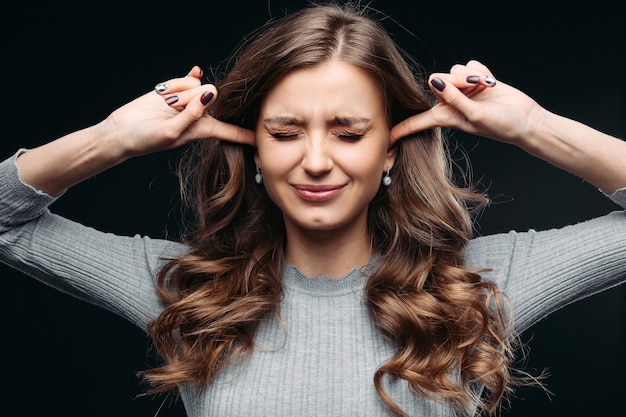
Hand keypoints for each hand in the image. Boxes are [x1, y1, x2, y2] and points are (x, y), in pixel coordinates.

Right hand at [104, 66, 254, 157]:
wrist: (122, 130)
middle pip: (213, 99)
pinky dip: (186, 77)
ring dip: (181, 91)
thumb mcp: (172, 132)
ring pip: (198, 86)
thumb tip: (210, 92)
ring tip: (166, 104)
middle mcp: (199, 115)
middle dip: (194, 99)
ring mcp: (188, 100)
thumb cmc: (146, 139)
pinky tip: (193, 71)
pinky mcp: (176, 88)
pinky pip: (189, 78)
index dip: (246, 134)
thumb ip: (192, 114)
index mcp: (202, 131)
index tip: (263, 138)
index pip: (229, 132)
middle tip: (172, 109)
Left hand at [390, 60, 543, 147]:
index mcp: (444, 117)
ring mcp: (462, 91)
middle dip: (455, 80)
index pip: (416, 123)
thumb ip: (455, 98)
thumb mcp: (475, 115)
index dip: (400, 130)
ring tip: (484, 87)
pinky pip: (470, 65)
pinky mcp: (475, 80)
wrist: (525, 119)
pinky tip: (490, 82)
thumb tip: (436, 82)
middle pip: (437, 80)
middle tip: (474, 87)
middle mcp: (450, 103)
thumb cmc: (501, 126)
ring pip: (454, 70)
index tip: (385, 141)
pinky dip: (481, 71)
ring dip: (470, 75)